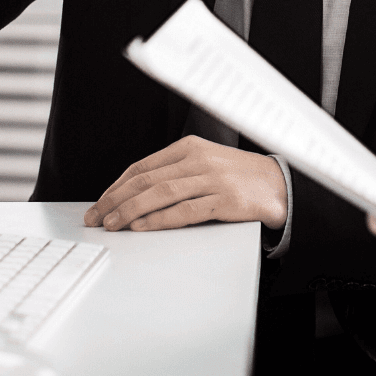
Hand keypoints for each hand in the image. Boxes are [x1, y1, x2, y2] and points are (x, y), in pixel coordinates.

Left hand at [83, 136, 287, 232]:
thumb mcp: (204, 164)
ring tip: (113, 224)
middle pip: (146, 180)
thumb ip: (174, 173)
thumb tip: (134, 194)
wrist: (278, 184)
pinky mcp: (225, 200)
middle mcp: (198, 160)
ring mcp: (212, 179)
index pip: (142, 167)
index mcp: (189, 148)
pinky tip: (143, 227)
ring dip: (131, 210)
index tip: (100, 203)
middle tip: (97, 217)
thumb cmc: (237, 177)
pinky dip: (160, 219)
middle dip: (116, 200)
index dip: (116, 186)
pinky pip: (185, 210)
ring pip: (161, 194)